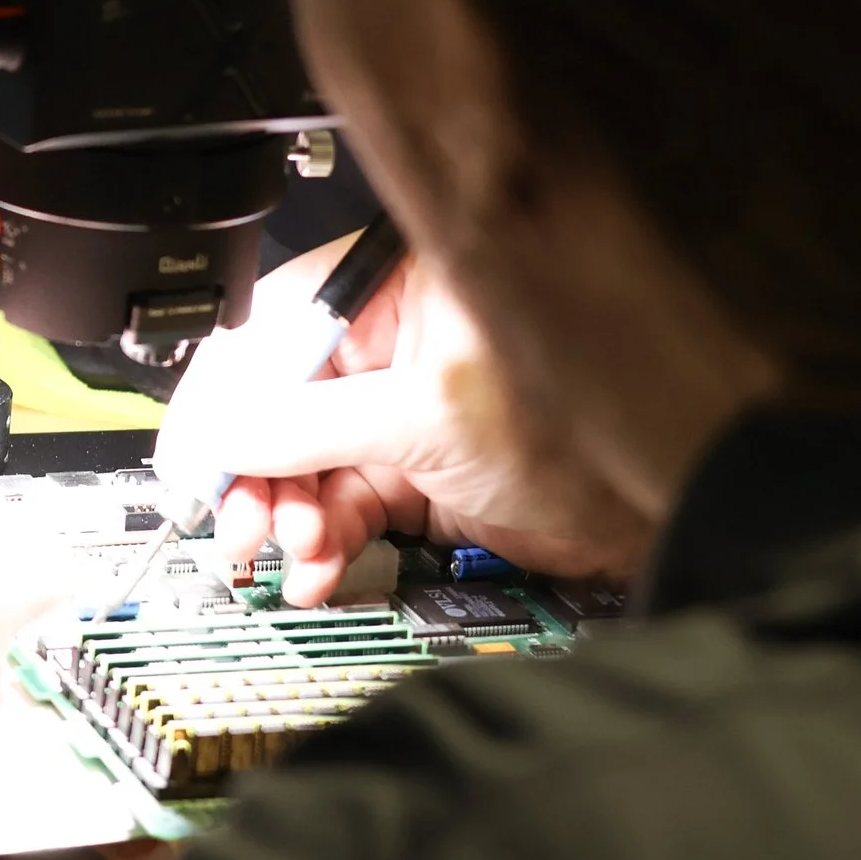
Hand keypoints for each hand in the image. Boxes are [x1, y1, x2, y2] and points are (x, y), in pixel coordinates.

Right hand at [151, 235, 651, 604]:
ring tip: (290, 552)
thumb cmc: (589, 422)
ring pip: (301, 465)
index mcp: (393, 291)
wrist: (666, 502)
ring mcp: (397, 412)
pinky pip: (340, 506)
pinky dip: (320, 542)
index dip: (225, 394)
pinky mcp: (412, 473)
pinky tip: (314, 568)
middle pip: (275, 404)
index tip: (194, 453)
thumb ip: (311, 425)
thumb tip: (225, 433)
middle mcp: (389, 345)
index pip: (273, 328)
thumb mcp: (425, 417)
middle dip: (254, 472)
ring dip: (284, 516)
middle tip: (238, 523)